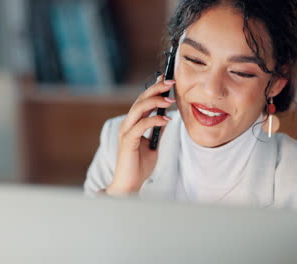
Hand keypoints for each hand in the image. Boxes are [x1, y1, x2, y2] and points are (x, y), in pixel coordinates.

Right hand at [106, 75, 174, 194]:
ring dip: (155, 101)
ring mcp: (126, 132)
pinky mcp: (128, 141)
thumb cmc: (139, 166)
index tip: (166, 79)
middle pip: (141, 100)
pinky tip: (166, 119)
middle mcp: (128, 124)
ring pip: (139, 109)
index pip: (143, 101)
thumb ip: (156, 131)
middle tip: (170, 82)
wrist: (129, 184)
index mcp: (133, 124)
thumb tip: (166, 118)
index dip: (154, 89)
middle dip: (156, 89)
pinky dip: (154, 120)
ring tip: (170, 99)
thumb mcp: (152, 145)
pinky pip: (141, 125)